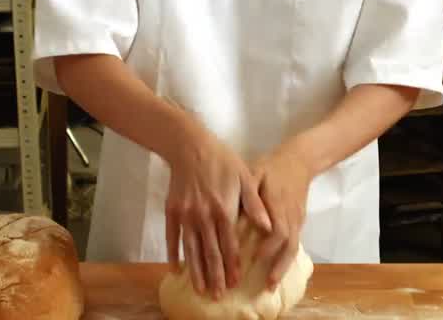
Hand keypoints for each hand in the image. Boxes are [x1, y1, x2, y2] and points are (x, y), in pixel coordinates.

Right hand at [164, 125, 271, 299]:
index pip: (229, 244)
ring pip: (191, 249)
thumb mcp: (245, 178)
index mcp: (224, 210)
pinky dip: (174, 253)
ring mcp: (186, 215)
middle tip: (216, 295)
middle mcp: (204, 216)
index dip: (231, 264)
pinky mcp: (172, 211)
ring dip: (195, 271)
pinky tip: (175, 268)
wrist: (190, 146)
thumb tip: (269, 227)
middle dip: (214, 276)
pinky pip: (173, 237)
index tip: (234, 282)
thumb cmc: (222, 161)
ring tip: (198, 289)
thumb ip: (256, 205)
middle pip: (209, 252)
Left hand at [250, 144, 314, 289]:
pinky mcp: (299, 222)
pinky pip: (294, 244)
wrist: (300, 160)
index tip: (255, 258)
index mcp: (278, 203)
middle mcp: (290, 215)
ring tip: (271, 285)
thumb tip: (240, 216)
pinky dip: (286, 259)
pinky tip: (276, 271)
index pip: (278, 229)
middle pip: (288, 245)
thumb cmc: (272, 167)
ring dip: (283, 267)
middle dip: (278, 266)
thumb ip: (249, 194)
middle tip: (266, 284)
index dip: (269, 245)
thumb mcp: (256, 172)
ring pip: (293, 247)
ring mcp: (297, 220)